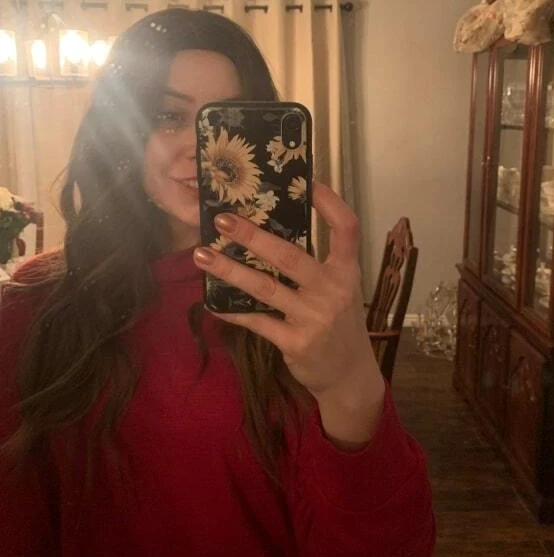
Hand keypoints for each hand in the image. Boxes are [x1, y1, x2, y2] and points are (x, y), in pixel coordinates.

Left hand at [193, 181, 383, 405]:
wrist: (348, 375)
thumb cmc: (339, 323)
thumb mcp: (340, 289)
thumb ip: (318, 263)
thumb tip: (273, 227)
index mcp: (347, 271)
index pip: (346, 229)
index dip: (329, 203)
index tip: (307, 182)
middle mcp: (334, 291)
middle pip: (290, 256)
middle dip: (254, 236)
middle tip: (223, 220)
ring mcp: (314, 318)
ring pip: (265, 288)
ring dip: (230, 270)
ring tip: (202, 255)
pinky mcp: (296, 343)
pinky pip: (257, 322)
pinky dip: (233, 311)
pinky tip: (212, 301)